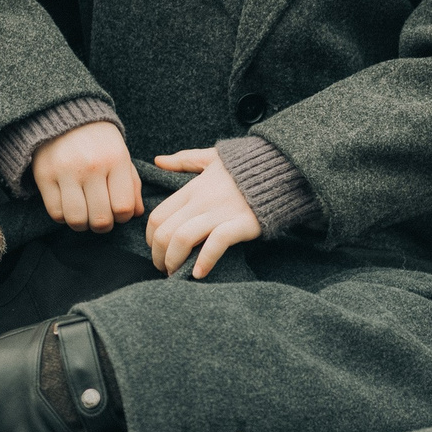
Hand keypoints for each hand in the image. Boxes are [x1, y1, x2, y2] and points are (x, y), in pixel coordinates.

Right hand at [32, 122, 142, 232]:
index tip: (117, 211)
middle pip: (100, 219)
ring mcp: (66, 172)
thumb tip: (136, 213)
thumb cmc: (98, 141)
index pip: (123, 208)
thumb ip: (132, 185)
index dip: (122, 217)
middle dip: (103, 225)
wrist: (64, 115)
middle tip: (100, 217)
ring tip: (84, 215)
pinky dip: (63, 217)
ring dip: (82, 224)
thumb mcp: (121, 155)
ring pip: (77, 220)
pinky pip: (55, 213)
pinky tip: (68, 206)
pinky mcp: (44, 176)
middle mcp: (92, 166)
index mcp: (115, 160)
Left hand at [147, 148, 262, 278]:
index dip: (150, 238)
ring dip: (174, 261)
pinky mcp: (241, 224)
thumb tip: (158, 160)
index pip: (157, 216)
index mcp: (192, 188)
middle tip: (163, 267)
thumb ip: (183, 160)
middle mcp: (202, 201)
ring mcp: (221, 213)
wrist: (281, 168)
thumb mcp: (211, 157)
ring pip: (183, 239)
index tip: (155, 249)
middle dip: (158, 255)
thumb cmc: (246, 166)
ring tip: (175, 273)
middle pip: (165, 232)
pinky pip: (215, 244)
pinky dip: (204, 261)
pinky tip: (198, 274)